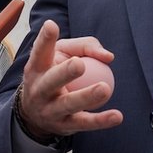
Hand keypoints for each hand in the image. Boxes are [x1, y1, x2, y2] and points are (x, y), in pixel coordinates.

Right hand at [14, 20, 121, 140]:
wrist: (36, 114)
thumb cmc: (54, 74)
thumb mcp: (63, 55)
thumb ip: (85, 47)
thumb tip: (108, 56)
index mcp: (37, 68)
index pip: (40, 52)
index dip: (45, 39)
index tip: (51, 26)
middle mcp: (39, 90)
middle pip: (51, 81)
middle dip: (64, 73)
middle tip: (79, 64)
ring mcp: (50, 110)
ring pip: (68, 104)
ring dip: (86, 97)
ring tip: (104, 89)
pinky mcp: (64, 126)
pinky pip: (84, 123)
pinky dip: (101, 121)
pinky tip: (117, 116)